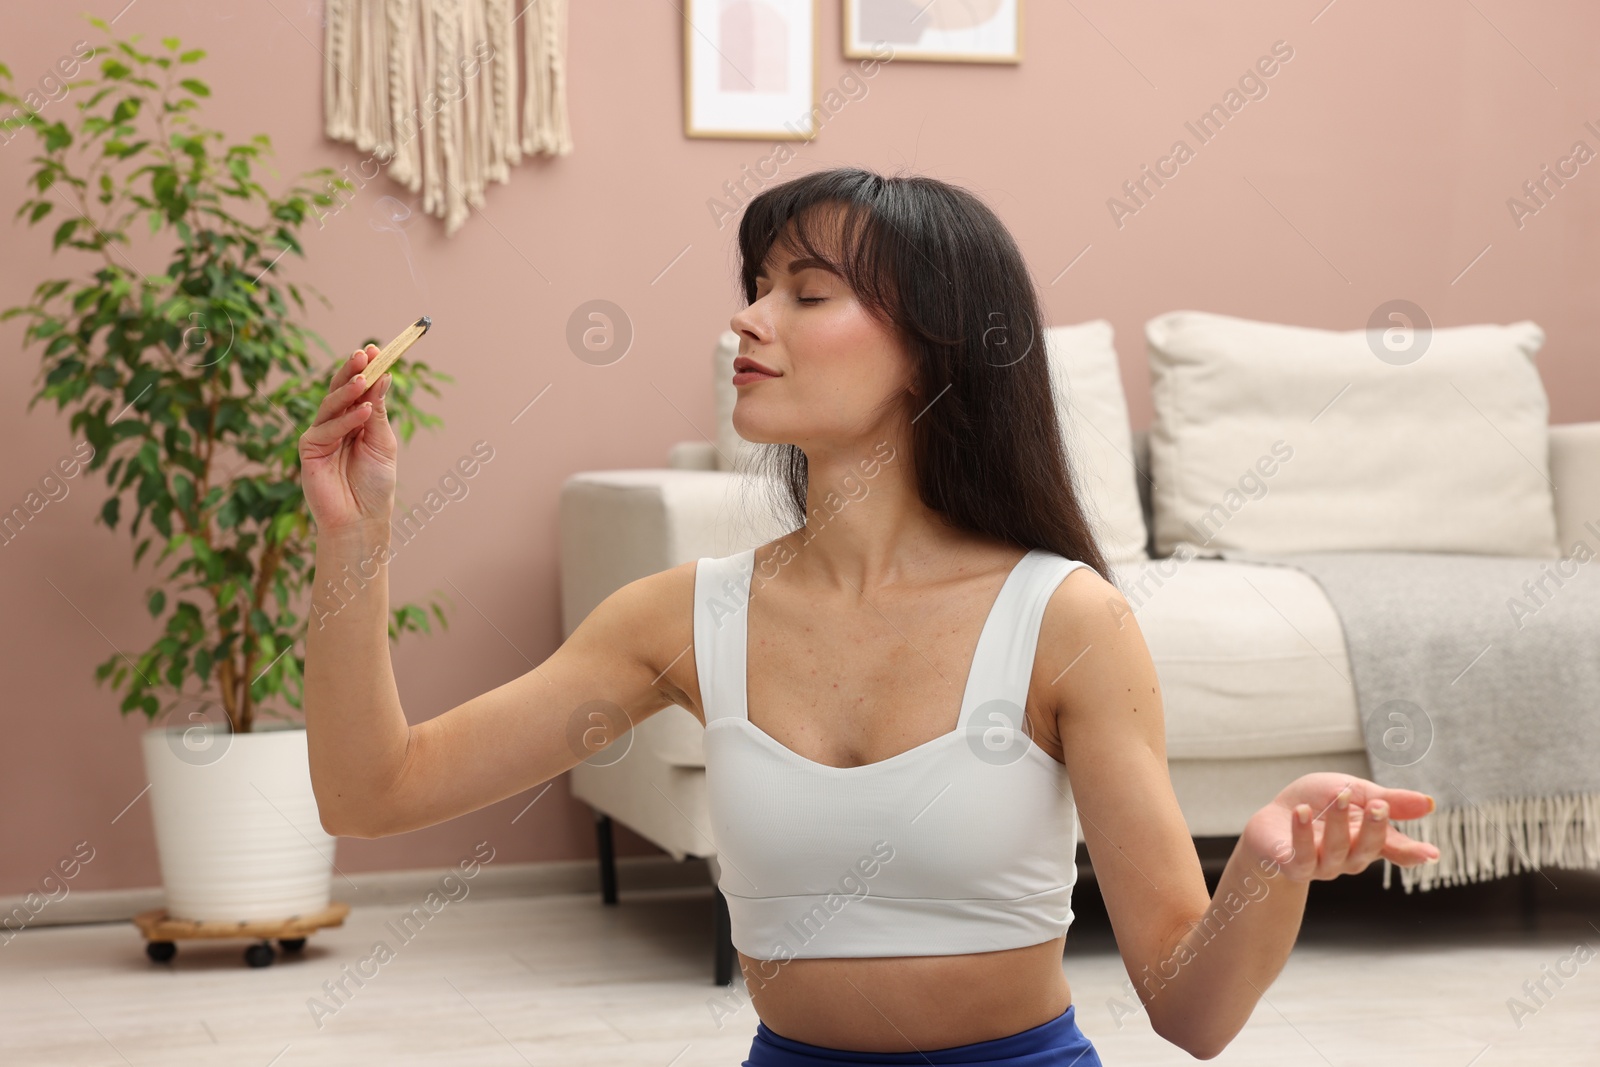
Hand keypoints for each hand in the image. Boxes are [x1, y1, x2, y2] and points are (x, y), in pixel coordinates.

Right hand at [298, 345, 396, 532]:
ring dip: (349, 390)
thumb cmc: (375, 484)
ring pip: (332, 405)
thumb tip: (382, 377)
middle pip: (341, 391)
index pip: (359, 389)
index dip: (366, 369)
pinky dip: (346, 419)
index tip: (375, 349)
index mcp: (356, 420)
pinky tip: (364, 411)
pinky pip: (326, 429)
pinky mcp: (309, 449)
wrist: (362, 518)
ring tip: (364, 377)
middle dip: (352, 371)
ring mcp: (321, 435)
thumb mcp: (383, 443)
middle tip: (364, 353)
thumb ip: (379, 412)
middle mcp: (337, 424)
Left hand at [1241, 772, 1439, 882]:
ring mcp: (1322, 866)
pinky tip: (1301, 812)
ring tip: (1339, 796)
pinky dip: (1301, 833)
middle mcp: (1349, 858)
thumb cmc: (1318, 803)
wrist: (1274, 817)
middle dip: (1374, 828)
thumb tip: (1429, 804)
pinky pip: (1301, 856)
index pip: (1395, 849)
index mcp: (1368, 840)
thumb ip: (1388, 800)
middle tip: (1379, 806)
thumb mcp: (1354, 792)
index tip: (1432, 854)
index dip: (1412, 853)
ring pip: (1336, 850)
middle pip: (1367, 849)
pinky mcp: (1294, 866)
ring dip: (1339, 823)